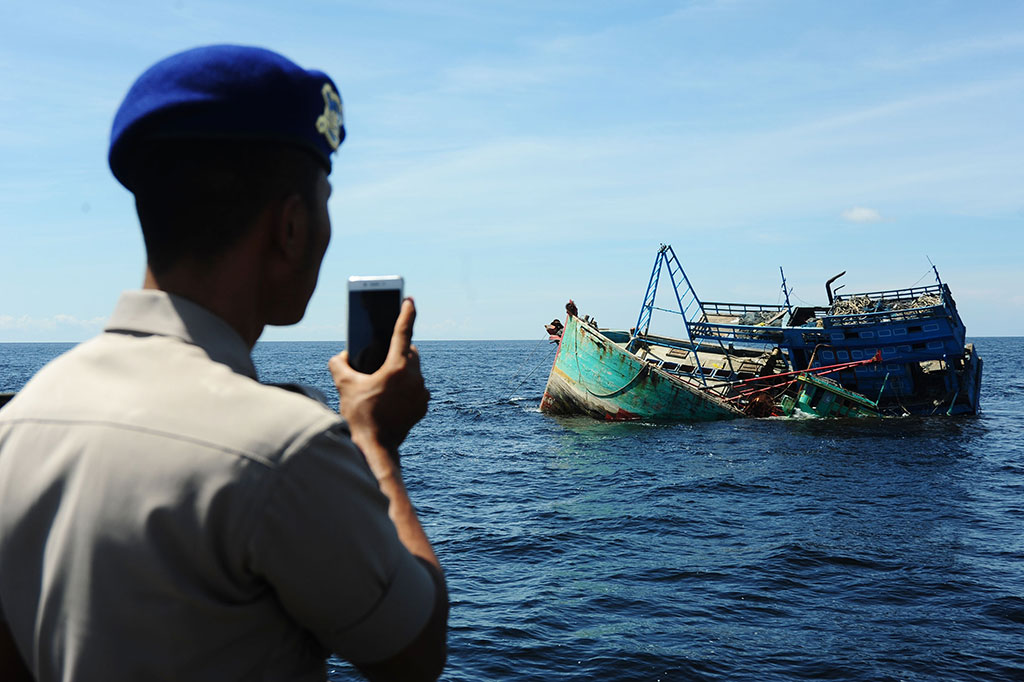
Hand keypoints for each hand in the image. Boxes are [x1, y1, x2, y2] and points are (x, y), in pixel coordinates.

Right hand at [329, 299, 429, 464]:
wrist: (375, 447)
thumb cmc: (359, 416)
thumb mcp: (344, 386)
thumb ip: (339, 363)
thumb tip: (342, 355)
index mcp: (397, 367)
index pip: (403, 332)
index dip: (406, 313)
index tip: (409, 300)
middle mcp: (414, 377)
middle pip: (410, 352)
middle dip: (398, 348)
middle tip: (383, 352)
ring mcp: (421, 392)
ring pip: (414, 370)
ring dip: (402, 368)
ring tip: (383, 375)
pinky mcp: (423, 405)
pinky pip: (416, 387)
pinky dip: (406, 385)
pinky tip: (391, 393)